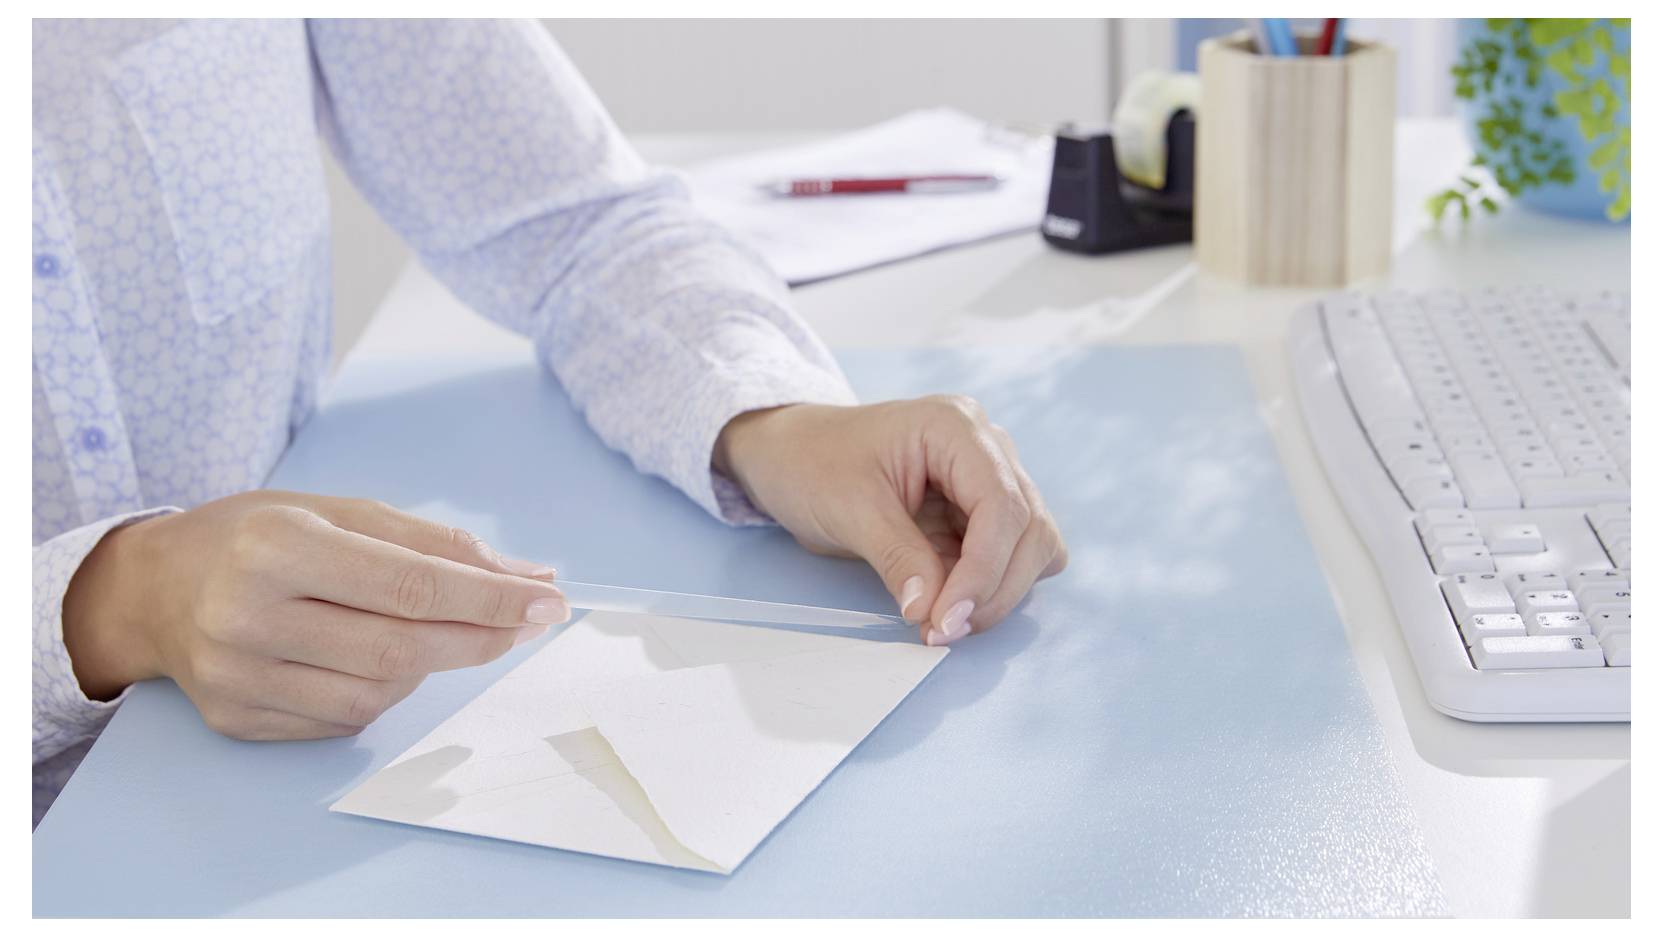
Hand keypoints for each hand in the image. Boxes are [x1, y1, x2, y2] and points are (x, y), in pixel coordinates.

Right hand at [61, 491, 567, 739]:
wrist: (152, 588)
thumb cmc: (259, 537)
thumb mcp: (341, 512)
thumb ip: (435, 544)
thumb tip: (528, 580)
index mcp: (277, 546)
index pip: (409, 585)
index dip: (488, 600)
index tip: (548, 603)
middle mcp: (248, 615)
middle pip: (398, 647)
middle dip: (478, 637)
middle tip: (527, 623)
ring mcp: (237, 676)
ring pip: (376, 693)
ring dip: (428, 665)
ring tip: (433, 632)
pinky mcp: (238, 720)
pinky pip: (342, 719)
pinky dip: (380, 691)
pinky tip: (376, 659)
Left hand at [715, 396, 1066, 645]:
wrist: (790, 456)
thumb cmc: (812, 463)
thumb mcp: (848, 509)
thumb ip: (897, 558)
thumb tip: (932, 612)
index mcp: (955, 427)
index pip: (1002, 504)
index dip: (985, 569)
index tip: (949, 618)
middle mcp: (986, 447)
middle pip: (1030, 528)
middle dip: (994, 588)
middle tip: (943, 630)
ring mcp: (988, 479)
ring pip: (1032, 545)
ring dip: (997, 592)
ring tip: (943, 622)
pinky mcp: (979, 513)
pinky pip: (1010, 556)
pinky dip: (989, 587)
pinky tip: (950, 604)